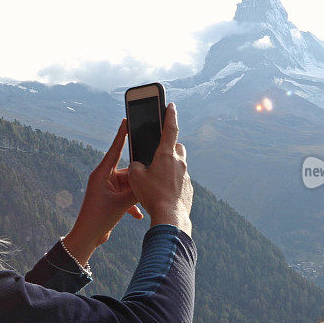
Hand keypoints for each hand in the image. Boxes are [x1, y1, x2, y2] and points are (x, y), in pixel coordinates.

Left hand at [63, 119, 143, 264]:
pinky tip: (138, 214)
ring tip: (145, 200)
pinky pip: (125, 196)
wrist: (87, 237)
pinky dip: (131, 204)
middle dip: (138, 176)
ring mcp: (107, 188)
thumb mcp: (121, 204)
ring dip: (135, 194)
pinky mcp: (110, 198)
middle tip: (152, 170)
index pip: (114, 149)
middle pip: (126, 171)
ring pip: (128, 184)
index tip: (126, 120)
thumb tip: (150, 182)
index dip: (121, 135)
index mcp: (101, 173)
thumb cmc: (99, 218)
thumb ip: (137, 191)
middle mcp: (103, 178)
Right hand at [127, 103, 192, 235]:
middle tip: (158, 154)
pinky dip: (172, 182)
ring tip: (157, 178)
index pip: (170, 128)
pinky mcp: (188, 188)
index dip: (169, 115)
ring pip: (179, 164)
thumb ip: (135, 166)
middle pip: (177, 147)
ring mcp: (185, 175)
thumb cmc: (152, 195)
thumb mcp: (135, 178)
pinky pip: (180, 180)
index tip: (171, 106)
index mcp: (166, 154)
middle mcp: (179, 162)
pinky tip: (163, 192)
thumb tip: (139, 166)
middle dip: (169, 147)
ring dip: (170, 166)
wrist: (170, 216)